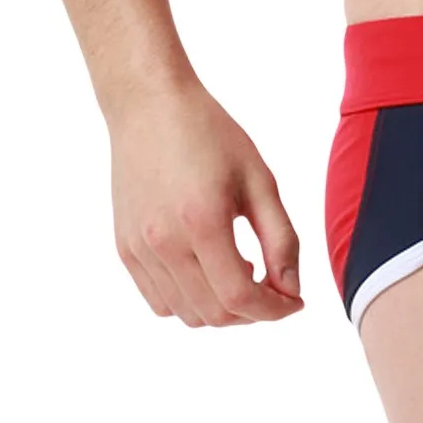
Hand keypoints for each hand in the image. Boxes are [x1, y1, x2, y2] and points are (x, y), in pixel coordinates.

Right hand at [108, 80, 302, 326]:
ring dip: (223, 310)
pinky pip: (160, 301)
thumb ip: (281, 238)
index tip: (296, 300)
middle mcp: (164, 243)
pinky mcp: (126, 249)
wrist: (150, 108)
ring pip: (187, 314)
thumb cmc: (211, 135)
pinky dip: (192, 301)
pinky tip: (212, 270)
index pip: (241, 298)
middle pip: (216, 314)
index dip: (275, 310)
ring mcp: (139, 250)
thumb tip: (292, 288)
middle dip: (254, 312)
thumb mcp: (260, 180)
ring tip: (244, 274)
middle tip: (276, 288)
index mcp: (202, 222)